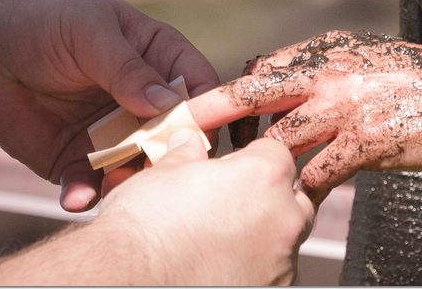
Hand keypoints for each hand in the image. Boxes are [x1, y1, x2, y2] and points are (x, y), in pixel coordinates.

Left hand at [0, 0, 219, 211]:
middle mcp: (143, 101)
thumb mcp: (88, 31)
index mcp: (158, 57)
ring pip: (138, 168)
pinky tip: (74, 197)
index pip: (198, 86)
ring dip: (130, 182)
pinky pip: (91, 185)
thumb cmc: (42, 18)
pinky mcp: (76, 159)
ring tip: (113, 187)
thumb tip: (168, 102)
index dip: (207, 110)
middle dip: (170, 158)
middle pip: (175, 137)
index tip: (202, 134)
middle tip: (159, 172)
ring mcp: (112, 133)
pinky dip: (87, 195)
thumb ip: (126, 68)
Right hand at [93, 129, 314, 284]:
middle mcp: (282, 221)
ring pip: (283, 241)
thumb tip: (188, 145)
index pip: (276, 154)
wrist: (129, 279)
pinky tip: (218, 266)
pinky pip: (271, 274)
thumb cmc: (145, 227)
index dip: (251, 159)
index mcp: (263, 178)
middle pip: (292, 199)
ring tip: (218, 240)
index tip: (232, 169)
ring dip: (260, 236)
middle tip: (230, 204)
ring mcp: (280, 265)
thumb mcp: (162, 175)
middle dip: (268, 199)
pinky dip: (252, 268)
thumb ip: (187, 157)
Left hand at [188, 30, 421, 203]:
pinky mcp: (363, 144)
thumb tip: (275, 77)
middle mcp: (329, 74)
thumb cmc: (415, 79)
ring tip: (230, 181)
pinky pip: (316, 173)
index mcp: (326, 51)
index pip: (263, 69)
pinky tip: (288, 201)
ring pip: (280, 138)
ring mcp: (344, 109)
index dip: (230, 92)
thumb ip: (319, 67)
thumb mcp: (362, 57)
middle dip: (214, 111)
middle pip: (256, 92)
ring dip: (254, 163)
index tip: (198, 108)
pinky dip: (299, 189)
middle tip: (180, 129)